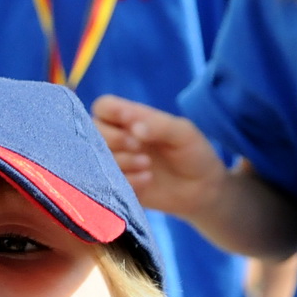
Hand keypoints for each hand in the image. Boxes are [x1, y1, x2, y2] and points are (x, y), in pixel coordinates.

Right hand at [90, 95, 227, 219]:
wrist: (202, 191)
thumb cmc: (193, 153)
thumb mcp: (183, 133)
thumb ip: (159, 126)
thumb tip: (134, 128)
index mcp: (132, 119)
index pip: (104, 106)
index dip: (109, 111)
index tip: (129, 123)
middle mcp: (119, 139)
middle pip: (94, 131)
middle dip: (114, 139)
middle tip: (138, 146)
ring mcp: (117, 162)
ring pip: (97, 157)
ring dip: (122, 161)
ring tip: (147, 165)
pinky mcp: (118, 185)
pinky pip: (107, 182)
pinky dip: (127, 180)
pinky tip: (147, 180)